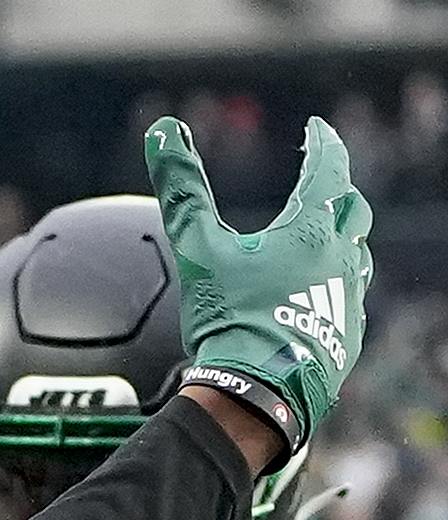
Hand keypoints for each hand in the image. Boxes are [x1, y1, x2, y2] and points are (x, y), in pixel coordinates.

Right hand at [144, 112, 371, 456]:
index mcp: (310, 230)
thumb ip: (182, 189)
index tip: (316, 129)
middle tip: (324, 183)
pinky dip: (337, 284)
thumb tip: (163, 130)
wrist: (258, 390)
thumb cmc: (230, 318)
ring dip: (341, 240)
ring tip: (323, 240)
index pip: (328, 168)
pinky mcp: (348, 334)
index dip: (322, 143)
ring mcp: (350, 297)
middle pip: (352, 210)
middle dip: (337, 191)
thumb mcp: (197, 249)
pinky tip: (320, 295)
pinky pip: (351, 298)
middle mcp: (340, 257)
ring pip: (356, 255)